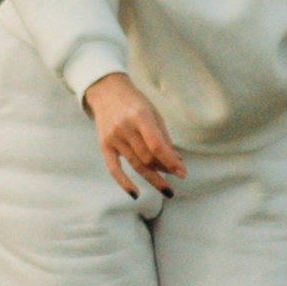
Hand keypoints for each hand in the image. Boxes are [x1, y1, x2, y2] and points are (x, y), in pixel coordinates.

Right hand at [83, 72, 184, 197]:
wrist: (106, 91)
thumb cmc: (135, 103)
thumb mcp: (153, 113)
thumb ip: (163, 136)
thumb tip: (176, 161)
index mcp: (140, 116)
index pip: (157, 145)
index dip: (170, 161)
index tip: (182, 173)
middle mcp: (125, 128)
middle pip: (147, 157)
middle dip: (164, 169)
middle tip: (176, 178)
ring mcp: (113, 137)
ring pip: (135, 164)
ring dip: (152, 178)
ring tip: (166, 189)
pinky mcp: (104, 145)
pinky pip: (114, 169)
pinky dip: (124, 183)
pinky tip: (136, 194)